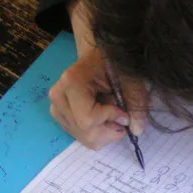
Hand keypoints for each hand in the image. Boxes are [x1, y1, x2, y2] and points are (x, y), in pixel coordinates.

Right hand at [51, 0, 148, 149]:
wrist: (98, 54)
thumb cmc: (115, 61)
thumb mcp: (131, 77)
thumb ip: (136, 101)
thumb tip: (137, 130)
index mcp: (72, 81)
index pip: (87, 119)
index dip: (110, 120)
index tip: (124, 110)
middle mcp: (58, 94)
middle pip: (85, 132)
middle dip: (109, 129)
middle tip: (122, 115)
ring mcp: (56, 105)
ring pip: (83, 138)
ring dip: (105, 132)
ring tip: (113, 112)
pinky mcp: (59, 114)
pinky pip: (80, 136)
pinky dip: (98, 132)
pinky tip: (104, 117)